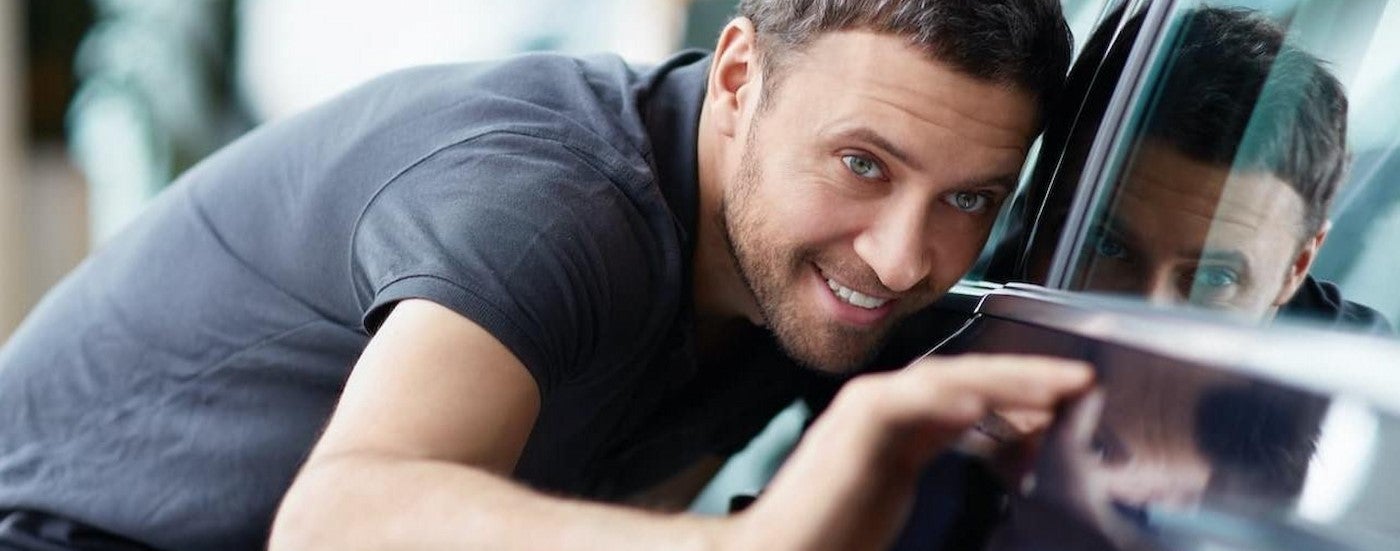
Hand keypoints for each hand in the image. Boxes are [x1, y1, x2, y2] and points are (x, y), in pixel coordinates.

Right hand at [726, 354, 1093, 550]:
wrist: (782, 550)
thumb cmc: (835, 532)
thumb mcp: (907, 489)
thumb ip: (948, 457)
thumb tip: (1012, 446)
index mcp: (900, 423)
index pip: (970, 393)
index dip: (1023, 392)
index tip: (1070, 399)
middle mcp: (885, 405)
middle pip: (966, 377)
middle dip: (1026, 377)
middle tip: (1081, 380)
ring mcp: (868, 408)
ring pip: (947, 379)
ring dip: (1005, 381)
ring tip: (1055, 387)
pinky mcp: (856, 422)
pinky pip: (909, 401)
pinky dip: (948, 399)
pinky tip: (983, 404)